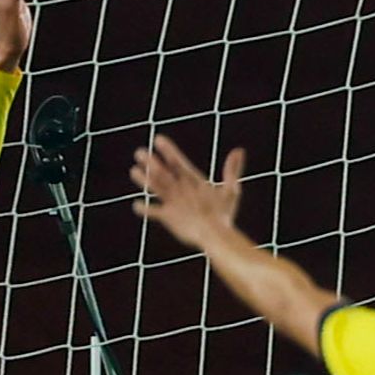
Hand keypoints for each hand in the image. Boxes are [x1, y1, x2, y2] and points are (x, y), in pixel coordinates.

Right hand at [130, 135, 247, 249]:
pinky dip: (144, 209)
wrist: (217, 235)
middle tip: (140, 152)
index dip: (168, 151)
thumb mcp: (230, 190)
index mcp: (192, 180)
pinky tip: (137, 205)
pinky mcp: (168, 216)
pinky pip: (153, 211)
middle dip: (151, 162)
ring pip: (155, 187)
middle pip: (162, 172)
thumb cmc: (224, 213)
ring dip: (144, 179)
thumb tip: (239, 150)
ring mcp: (172, 201)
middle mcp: (179, 188)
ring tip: (134, 171)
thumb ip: (232, 170)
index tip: (158, 139)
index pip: (177, 162)